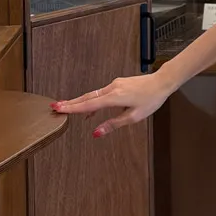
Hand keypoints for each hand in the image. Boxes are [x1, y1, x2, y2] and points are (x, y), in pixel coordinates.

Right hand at [51, 69, 171, 136]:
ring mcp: (114, 84)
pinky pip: (100, 93)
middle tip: (55, 106)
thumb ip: (113, 124)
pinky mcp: (117, 84)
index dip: (72, 108)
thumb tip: (96, 132)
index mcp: (114, 97)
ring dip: (80, 101)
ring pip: (93, 94)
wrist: (161, 82)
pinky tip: (90, 107)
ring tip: (67, 107)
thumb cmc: (150, 99)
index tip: (59, 109)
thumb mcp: (133, 117)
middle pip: (86, 97)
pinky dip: (92, 99)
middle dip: (70, 103)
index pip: (88, 105)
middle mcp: (111, 88)